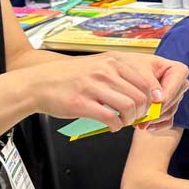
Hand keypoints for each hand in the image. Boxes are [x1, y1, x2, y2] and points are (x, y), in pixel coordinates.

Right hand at [30, 53, 188, 131]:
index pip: (147, 82)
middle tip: (135, 119)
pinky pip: (112, 119)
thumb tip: (146, 92)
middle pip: (141, 97)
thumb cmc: (70, 78)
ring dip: (130, 120)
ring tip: (123, 122)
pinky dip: (116, 127)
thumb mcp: (98, 66)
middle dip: (142, 113)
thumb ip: (120, 74)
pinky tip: (111, 126)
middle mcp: (105, 71)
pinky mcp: (83, 103)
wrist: (37, 84)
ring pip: (130, 108)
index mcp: (112, 61)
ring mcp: (93, 86)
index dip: (151, 100)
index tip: (146, 109)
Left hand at [138, 55, 188, 131]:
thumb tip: (159, 100)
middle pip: (171, 104)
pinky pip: (168, 121)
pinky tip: (144, 126)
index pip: (172, 91)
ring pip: (168, 113)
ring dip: (153, 120)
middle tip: (137, 119)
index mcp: (179, 71)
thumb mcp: (139, 70)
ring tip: (136, 122)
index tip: (145, 108)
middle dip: (155, 112)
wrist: (125, 70)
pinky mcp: (171, 108)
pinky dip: (156, 125)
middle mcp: (181, 85)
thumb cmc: (133, 65)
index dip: (160, 102)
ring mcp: (177, 98)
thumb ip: (149, 83)